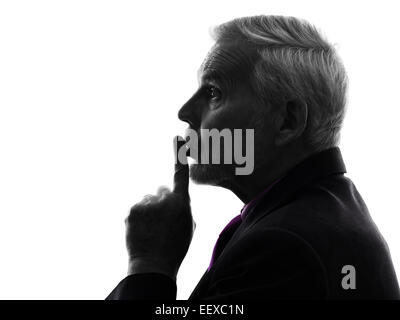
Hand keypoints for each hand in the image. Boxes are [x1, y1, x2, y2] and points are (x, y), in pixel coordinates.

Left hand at [125, 137, 194, 280]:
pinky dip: (138, 215)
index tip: (178, 137)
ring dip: (149, 210)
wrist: (153, 264)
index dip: (179, 154)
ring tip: (151, 229)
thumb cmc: (175, 247)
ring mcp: (146, 203)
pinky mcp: (132, 209)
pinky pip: (137, 207)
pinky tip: (142, 229)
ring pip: (148, 200)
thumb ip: (184, 208)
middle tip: (161, 222)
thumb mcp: (189, 227)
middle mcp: (164, 199)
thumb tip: (174, 200)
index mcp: (181, 203)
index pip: (180, 173)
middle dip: (162, 202)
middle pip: (161, 191)